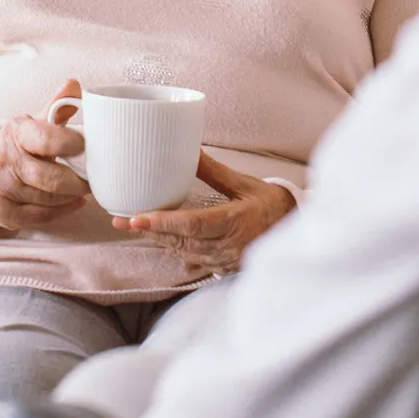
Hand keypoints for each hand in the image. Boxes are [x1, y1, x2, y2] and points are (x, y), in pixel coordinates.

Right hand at [0, 80, 91, 232]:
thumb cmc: (22, 145)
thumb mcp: (36, 123)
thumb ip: (57, 107)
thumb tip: (74, 84)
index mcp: (17, 132)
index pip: (45, 138)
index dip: (70, 144)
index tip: (86, 146)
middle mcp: (4, 159)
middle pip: (49, 178)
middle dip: (77, 182)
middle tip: (93, 179)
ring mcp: (0, 187)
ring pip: (48, 199)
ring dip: (71, 196)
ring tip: (82, 189)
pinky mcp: (2, 212)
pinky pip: (41, 216)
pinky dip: (62, 211)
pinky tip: (71, 202)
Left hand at [113, 152, 295, 275]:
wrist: (297, 228)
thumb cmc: (271, 204)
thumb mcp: (244, 184)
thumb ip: (214, 172)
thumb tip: (188, 150)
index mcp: (235, 222)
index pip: (191, 225)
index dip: (161, 223)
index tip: (135, 219)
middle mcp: (229, 245)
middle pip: (181, 241)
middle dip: (151, 231)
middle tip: (121, 221)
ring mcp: (227, 260)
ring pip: (185, 252)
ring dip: (161, 240)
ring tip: (136, 226)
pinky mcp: (226, 267)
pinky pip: (196, 261)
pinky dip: (178, 249)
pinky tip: (165, 240)